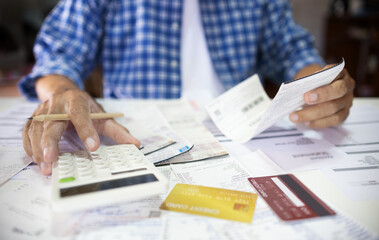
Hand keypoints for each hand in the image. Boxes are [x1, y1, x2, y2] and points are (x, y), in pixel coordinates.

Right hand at [22, 88, 139, 174]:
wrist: (63, 92)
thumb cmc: (85, 108)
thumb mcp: (102, 116)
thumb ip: (117, 131)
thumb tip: (135, 144)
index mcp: (77, 101)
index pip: (80, 114)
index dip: (86, 130)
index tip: (93, 147)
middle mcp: (57, 104)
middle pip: (51, 123)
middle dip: (51, 141)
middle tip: (52, 159)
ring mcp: (42, 111)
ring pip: (36, 130)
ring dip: (39, 149)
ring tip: (46, 167)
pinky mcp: (32, 119)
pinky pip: (27, 133)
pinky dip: (30, 147)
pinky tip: (37, 160)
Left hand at [289, 67, 354, 127]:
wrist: (322, 87)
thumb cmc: (316, 81)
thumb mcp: (313, 77)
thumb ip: (308, 83)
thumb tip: (295, 94)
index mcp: (340, 73)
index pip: (335, 78)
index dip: (322, 89)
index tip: (306, 96)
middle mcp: (347, 86)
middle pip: (337, 94)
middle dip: (318, 100)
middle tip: (300, 106)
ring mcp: (347, 101)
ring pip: (334, 109)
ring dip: (313, 115)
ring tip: (296, 117)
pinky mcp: (344, 113)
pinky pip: (334, 120)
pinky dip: (319, 122)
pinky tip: (307, 122)